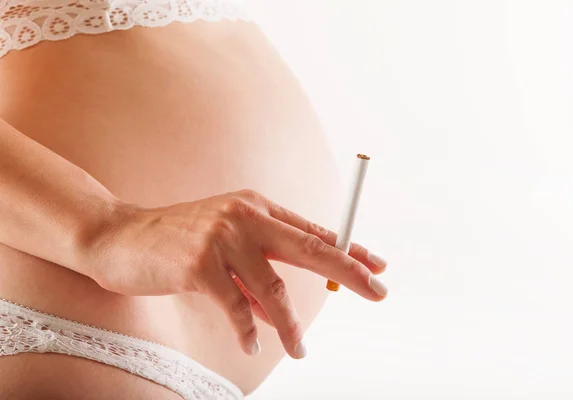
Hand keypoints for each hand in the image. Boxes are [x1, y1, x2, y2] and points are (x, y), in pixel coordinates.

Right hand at [86, 189, 387, 358]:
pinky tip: (250, 343)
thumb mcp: (225, 247)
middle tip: (378, 293)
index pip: (313, 230)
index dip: (348, 248)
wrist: (120, 236)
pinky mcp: (199, 265)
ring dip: (290, 325)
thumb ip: (256, 274)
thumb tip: (281, 313)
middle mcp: (245, 216)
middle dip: (348, 272)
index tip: (377, 265)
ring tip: (300, 351)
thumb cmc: (177, 242)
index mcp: (256, 208)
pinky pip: (235, 307)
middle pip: (310, 248)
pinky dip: (246, 329)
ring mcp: (222, 239)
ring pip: (273, 289)